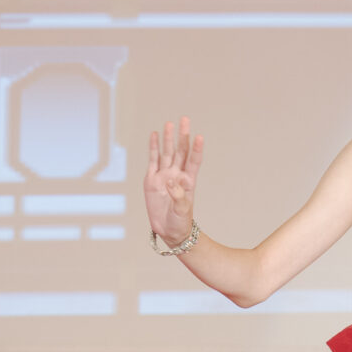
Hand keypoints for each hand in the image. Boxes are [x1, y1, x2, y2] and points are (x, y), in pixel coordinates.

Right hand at [145, 118, 203, 246]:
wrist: (169, 231)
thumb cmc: (180, 222)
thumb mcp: (182, 211)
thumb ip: (178, 195)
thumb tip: (170, 181)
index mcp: (188, 181)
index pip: (193, 160)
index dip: (196, 149)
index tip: (199, 136)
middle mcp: (177, 174)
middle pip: (181, 151)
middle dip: (182, 136)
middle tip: (184, 119)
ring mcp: (164, 175)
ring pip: (167, 153)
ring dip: (168, 139)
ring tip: (168, 124)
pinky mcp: (151, 180)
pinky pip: (152, 161)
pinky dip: (153, 148)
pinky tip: (154, 136)